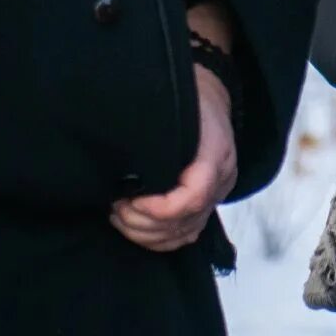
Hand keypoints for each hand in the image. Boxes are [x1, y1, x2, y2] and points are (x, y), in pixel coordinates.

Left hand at [110, 66, 239, 251]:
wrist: (209, 98)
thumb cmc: (188, 96)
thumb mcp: (174, 99)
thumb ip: (154, 127)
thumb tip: (117, 149)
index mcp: (214, 152)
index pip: (194, 196)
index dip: (160, 208)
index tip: (130, 200)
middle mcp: (220, 179)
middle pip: (185, 221)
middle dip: (142, 221)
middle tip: (115, 204)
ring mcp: (215, 196)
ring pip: (182, 234)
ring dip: (145, 232)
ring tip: (119, 213)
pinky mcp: (206, 206)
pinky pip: (184, 237)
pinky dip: (157, 240)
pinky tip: (133, 225)